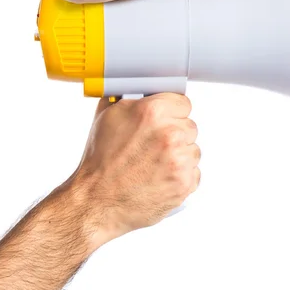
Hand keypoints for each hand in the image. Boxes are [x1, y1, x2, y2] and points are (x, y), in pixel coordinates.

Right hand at [70, 94, 200, 240]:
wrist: (95, 201)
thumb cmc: (99, 161)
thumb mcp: (107, 116)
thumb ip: (129, 97)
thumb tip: (141, 88)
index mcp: (153, 111)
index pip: (183, 102)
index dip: (172, 111)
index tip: (166, 119)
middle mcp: (170, 133)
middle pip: (190, 126)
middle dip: (175, 134)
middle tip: (154, 146)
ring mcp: (180, 160)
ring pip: (194, 150)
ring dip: (180, 156)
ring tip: (155, 164)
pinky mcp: (184, 183)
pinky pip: (194, 173)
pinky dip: (181, 177)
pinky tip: (160, 178)